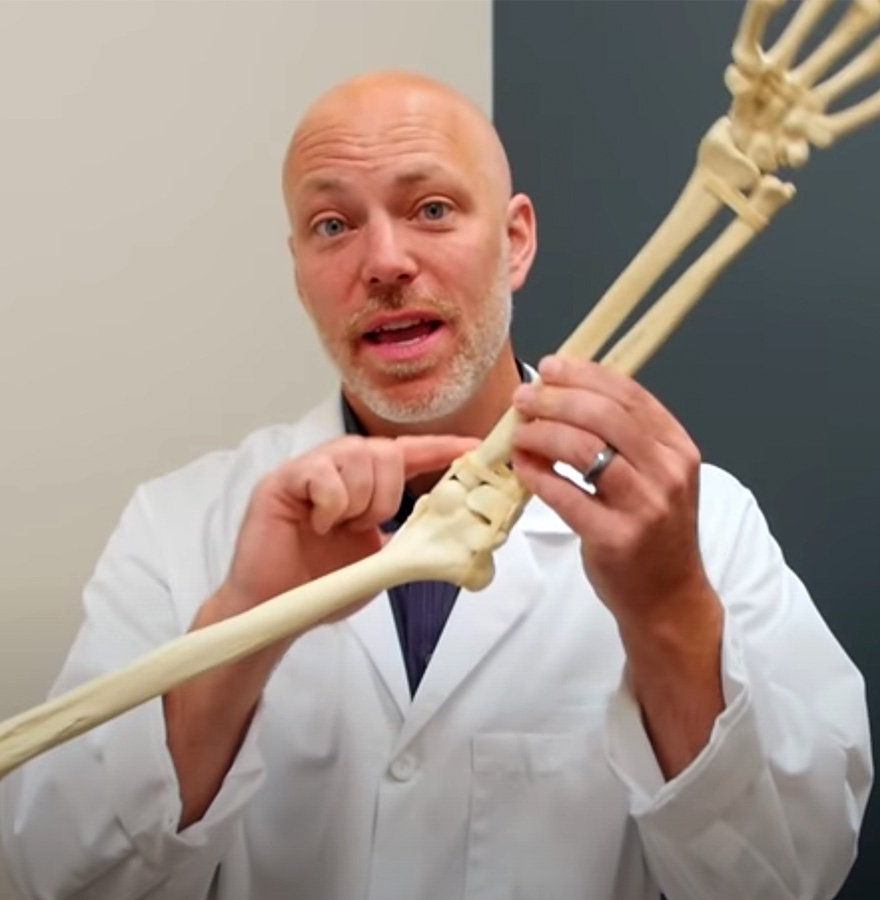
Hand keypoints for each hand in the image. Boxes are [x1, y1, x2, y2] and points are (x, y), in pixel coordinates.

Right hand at [220, 433, 477, 617]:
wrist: (276, 612)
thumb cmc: (320, 586)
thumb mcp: (379, 561)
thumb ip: (409, 539)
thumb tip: (451, 532)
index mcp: (361, 484)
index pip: (407, 453)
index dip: (440, 449)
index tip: (473, 448)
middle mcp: (335, 468)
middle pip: (383, 449)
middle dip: (386, 494)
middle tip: (365, 526)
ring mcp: (307, 470)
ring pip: (357, 455)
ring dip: (359, 500)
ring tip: (338, 527)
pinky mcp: (282, 479)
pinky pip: (322, 472)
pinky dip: (331, 502)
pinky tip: (317, 524)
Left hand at [510, 355, 712, 633]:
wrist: (668, 597)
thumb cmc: (652, 532)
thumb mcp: (654, 475)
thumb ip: (620, 438)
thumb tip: (562, 396)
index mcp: (677, 448)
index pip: (629, 394)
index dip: (583, 374)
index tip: (550, 367)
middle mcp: (667, 472)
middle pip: (603, 415)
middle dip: (555, 399)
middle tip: (524, 397)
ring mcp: (644, 507)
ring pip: (583, 449)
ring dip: (541, 433)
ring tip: (520, 432)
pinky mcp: (615, 538)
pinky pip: (565, 494)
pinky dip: (537, 474)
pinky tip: (522, 465)